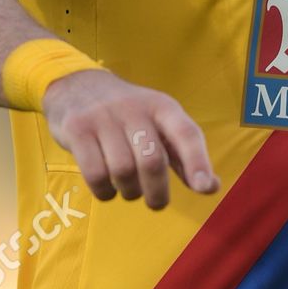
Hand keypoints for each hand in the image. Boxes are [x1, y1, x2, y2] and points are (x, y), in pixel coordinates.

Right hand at [42, 68, 220, 207]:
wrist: (77, 86)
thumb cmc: (128, 116)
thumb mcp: (159, 125)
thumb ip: (183, 156)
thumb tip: (210, 187)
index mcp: (162, 107)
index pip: (186, 133)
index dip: (198, 161)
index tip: (204, 188)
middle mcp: (134, 109)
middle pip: (152, 161)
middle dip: (157, 192)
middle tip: (156, 202)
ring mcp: (103, 118)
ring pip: (123, 171)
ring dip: (130, 192)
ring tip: (129, 190)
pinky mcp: (77, 129)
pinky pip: (95, 174)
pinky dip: (105, 192)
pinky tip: (108, 189)